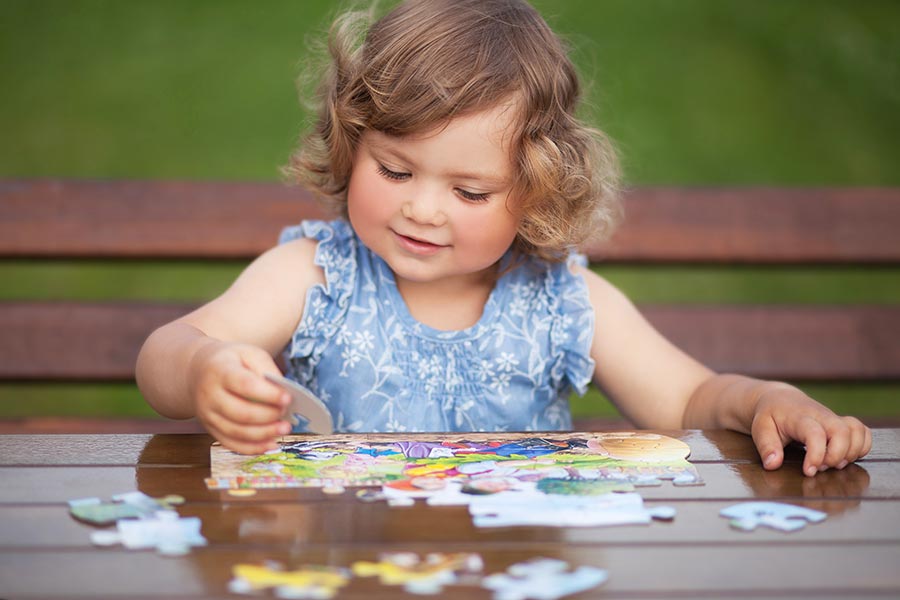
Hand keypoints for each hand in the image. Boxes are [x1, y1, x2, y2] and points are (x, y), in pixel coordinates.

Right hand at [189, 340, 291, 453]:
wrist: (198, 371)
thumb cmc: (231, 361)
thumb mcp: (249, 353)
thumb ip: (266, 369)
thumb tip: (284, 392)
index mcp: (220, 371)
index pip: (245, 385)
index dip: (268, 394)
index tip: (288, 398)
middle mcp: (210, 395)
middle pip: (241, 412)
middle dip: (268, 417)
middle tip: (287, 415)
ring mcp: (208, 415)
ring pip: (237, 432)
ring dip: (264, 434)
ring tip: (284, 429)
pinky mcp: (210, 429)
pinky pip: (231, 444)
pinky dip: (253, 448)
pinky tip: (271, 444)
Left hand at [749, 382, 871, 476]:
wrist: (779, 399)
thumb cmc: (770, 416)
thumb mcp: (760, 428)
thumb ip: (766, 446)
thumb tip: (772, 464)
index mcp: (799, 417)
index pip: (815, 433)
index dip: (816, 455)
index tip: (808, 471)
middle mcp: (821, 416)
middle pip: (842, 431)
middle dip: (837, 455)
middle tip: (821, 467)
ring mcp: (834, 419)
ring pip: (857, 431)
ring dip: (851, 452)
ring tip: (832, 463)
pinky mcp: (842, 423)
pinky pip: (863, 432)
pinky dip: (861, 446)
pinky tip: (845, 456)